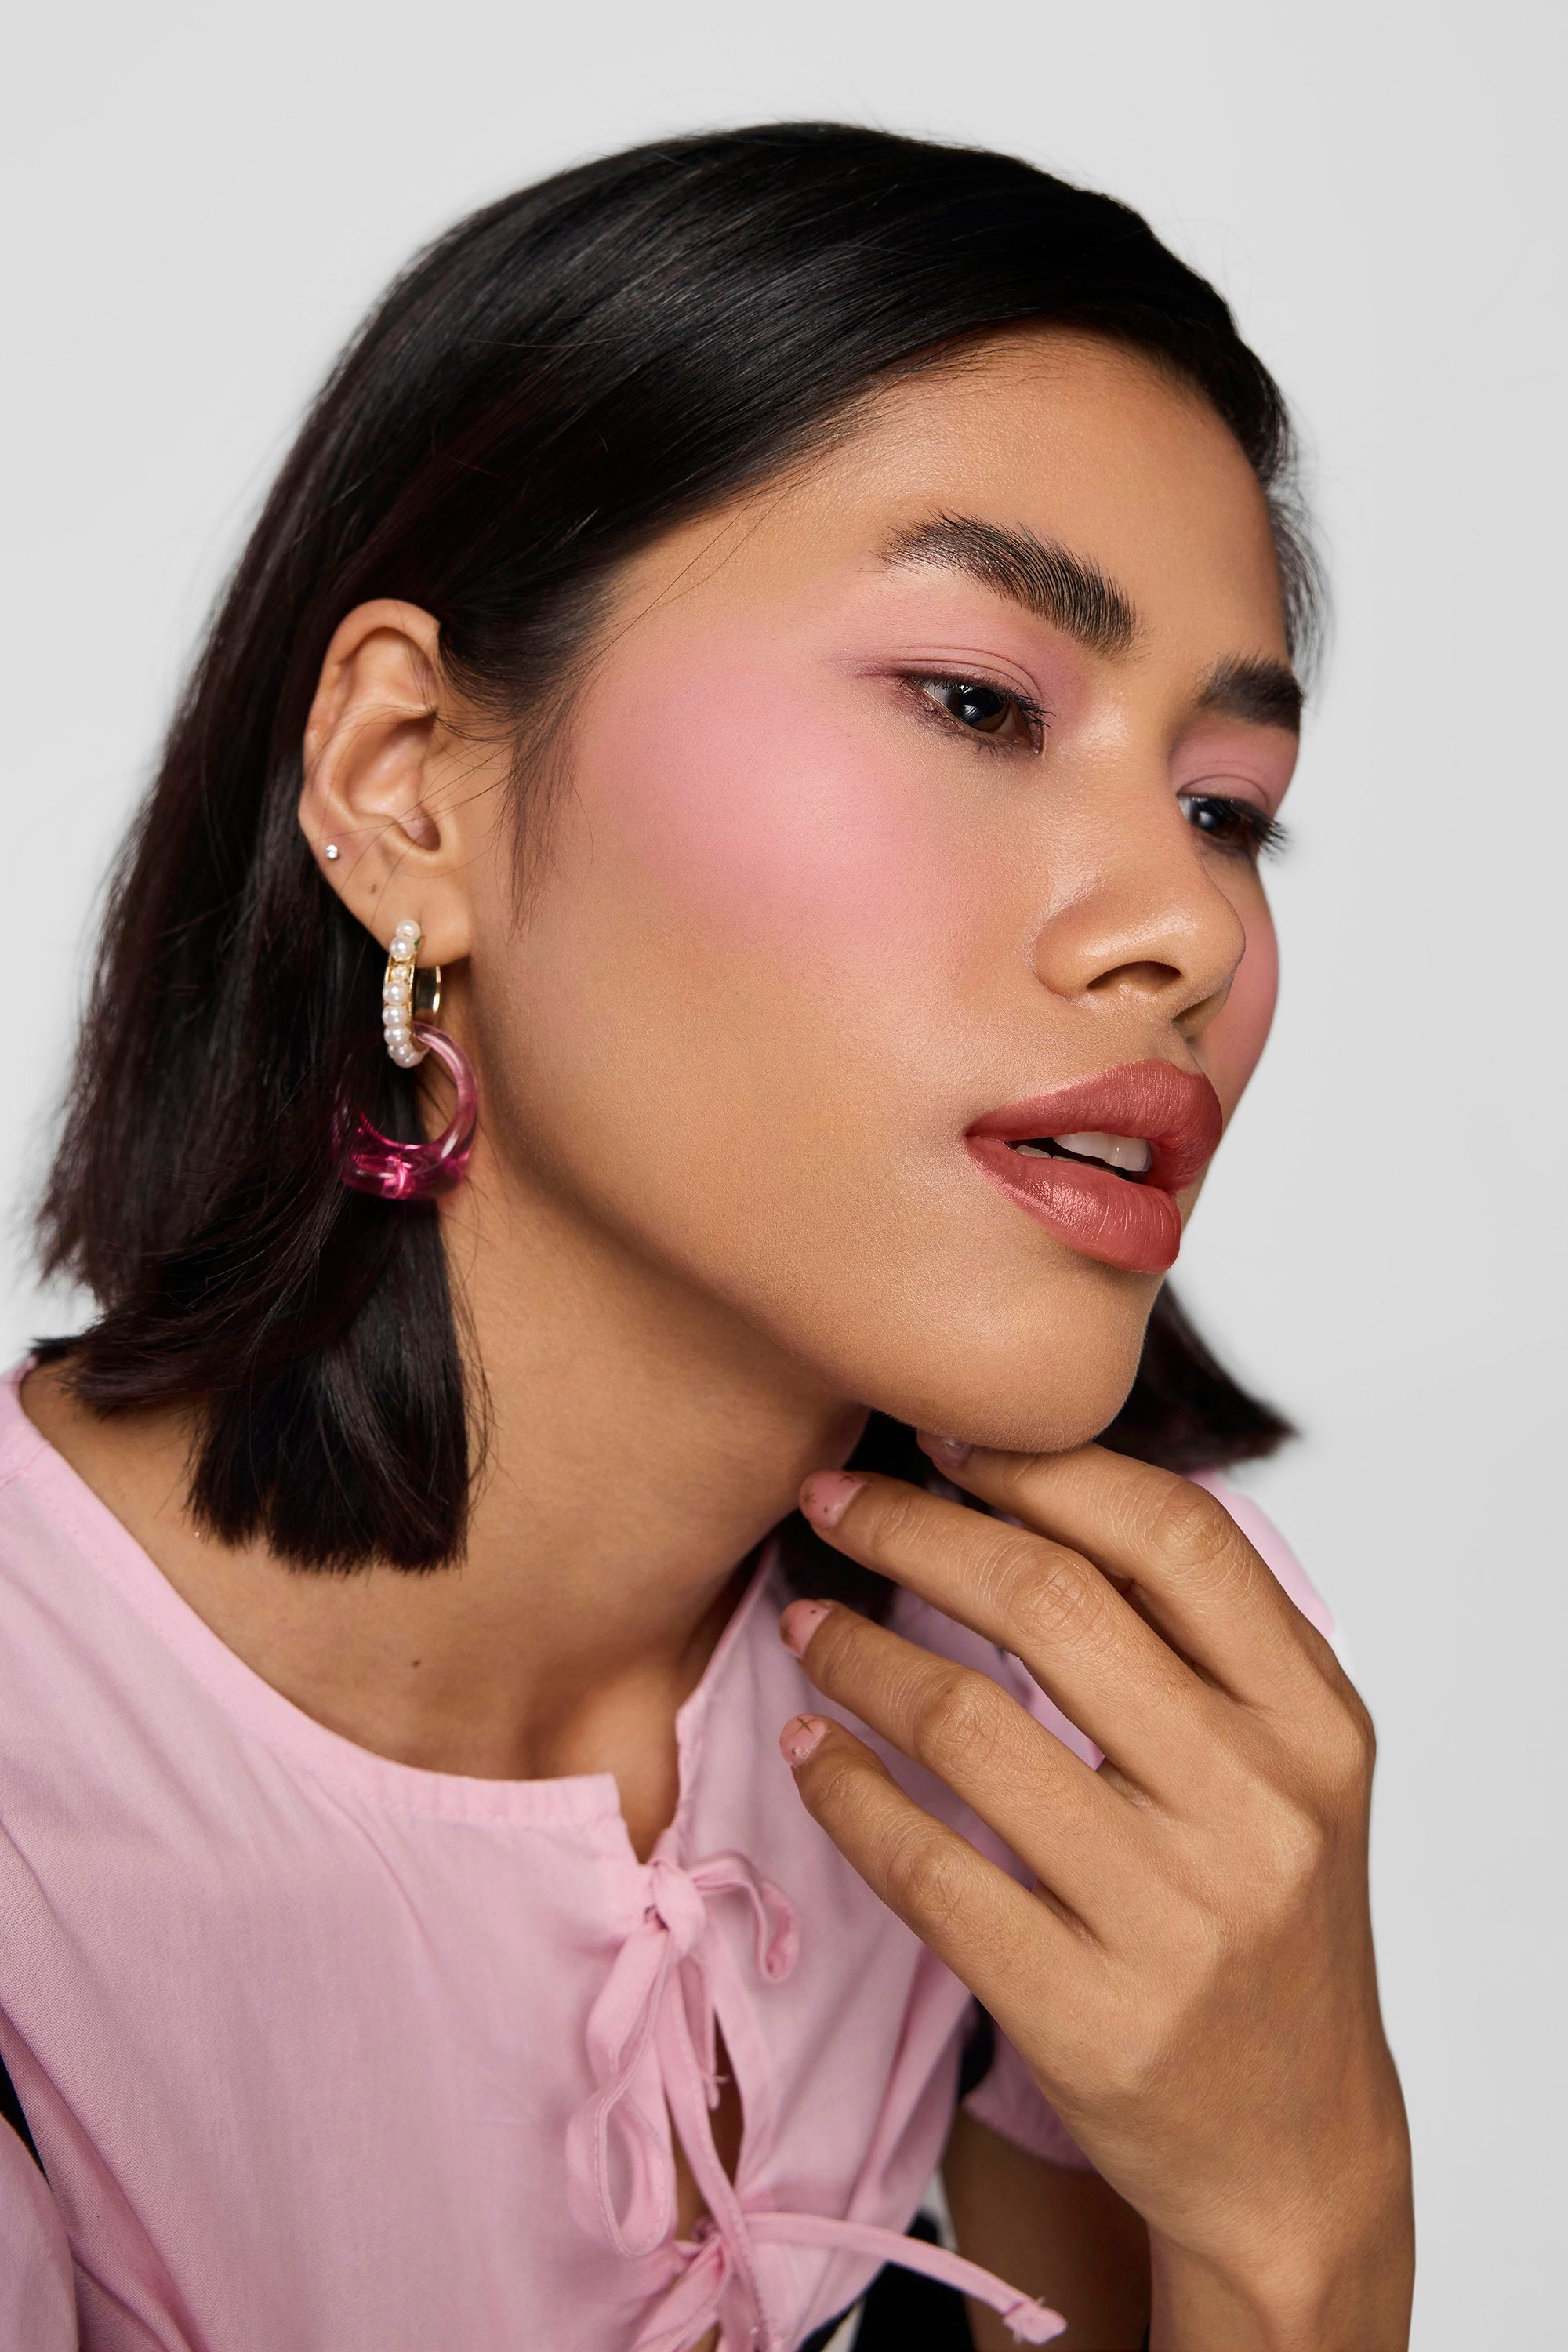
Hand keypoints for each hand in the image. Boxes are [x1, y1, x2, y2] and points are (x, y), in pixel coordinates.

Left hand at [778, 1442, 1413, 2351]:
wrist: (1296, 2148)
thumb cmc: (1266, 1918)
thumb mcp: (1289, 1767)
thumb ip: (1203, 1640)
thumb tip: (1038, 1488)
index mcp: (1313, 1721)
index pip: (1174, 1536)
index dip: (1044, 1468)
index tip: (943, 1442)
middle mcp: (1255, 1804)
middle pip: (1052, 1604)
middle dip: (917, 1530)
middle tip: (833, 1501)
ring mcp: (1171, 1916)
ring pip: (968, 1726)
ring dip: (859, 1651)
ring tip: (804, 1619)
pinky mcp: (1084, 2011)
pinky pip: (926, 1868)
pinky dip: (845, 1789)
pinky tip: (807, 1744)